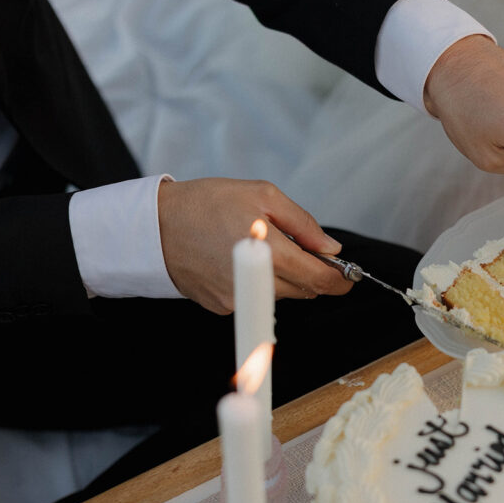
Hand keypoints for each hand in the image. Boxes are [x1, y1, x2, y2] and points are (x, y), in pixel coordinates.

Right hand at [158, 178, 351, 313]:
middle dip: (312, 274)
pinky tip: (239, 260)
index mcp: (270, 253)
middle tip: (306, 252)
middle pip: (304, 290)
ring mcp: (237, 299)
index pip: (319, 279)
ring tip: (265, 248)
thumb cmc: (206, 203)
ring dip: (285, 278)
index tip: (350, 277)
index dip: (340, 280)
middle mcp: (255, 283)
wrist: (154, 225)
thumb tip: (331, 249)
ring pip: (280, 296)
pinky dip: (258, 283)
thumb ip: (303, 224)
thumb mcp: (262, 195)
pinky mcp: (222, 307)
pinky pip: (254, 299)